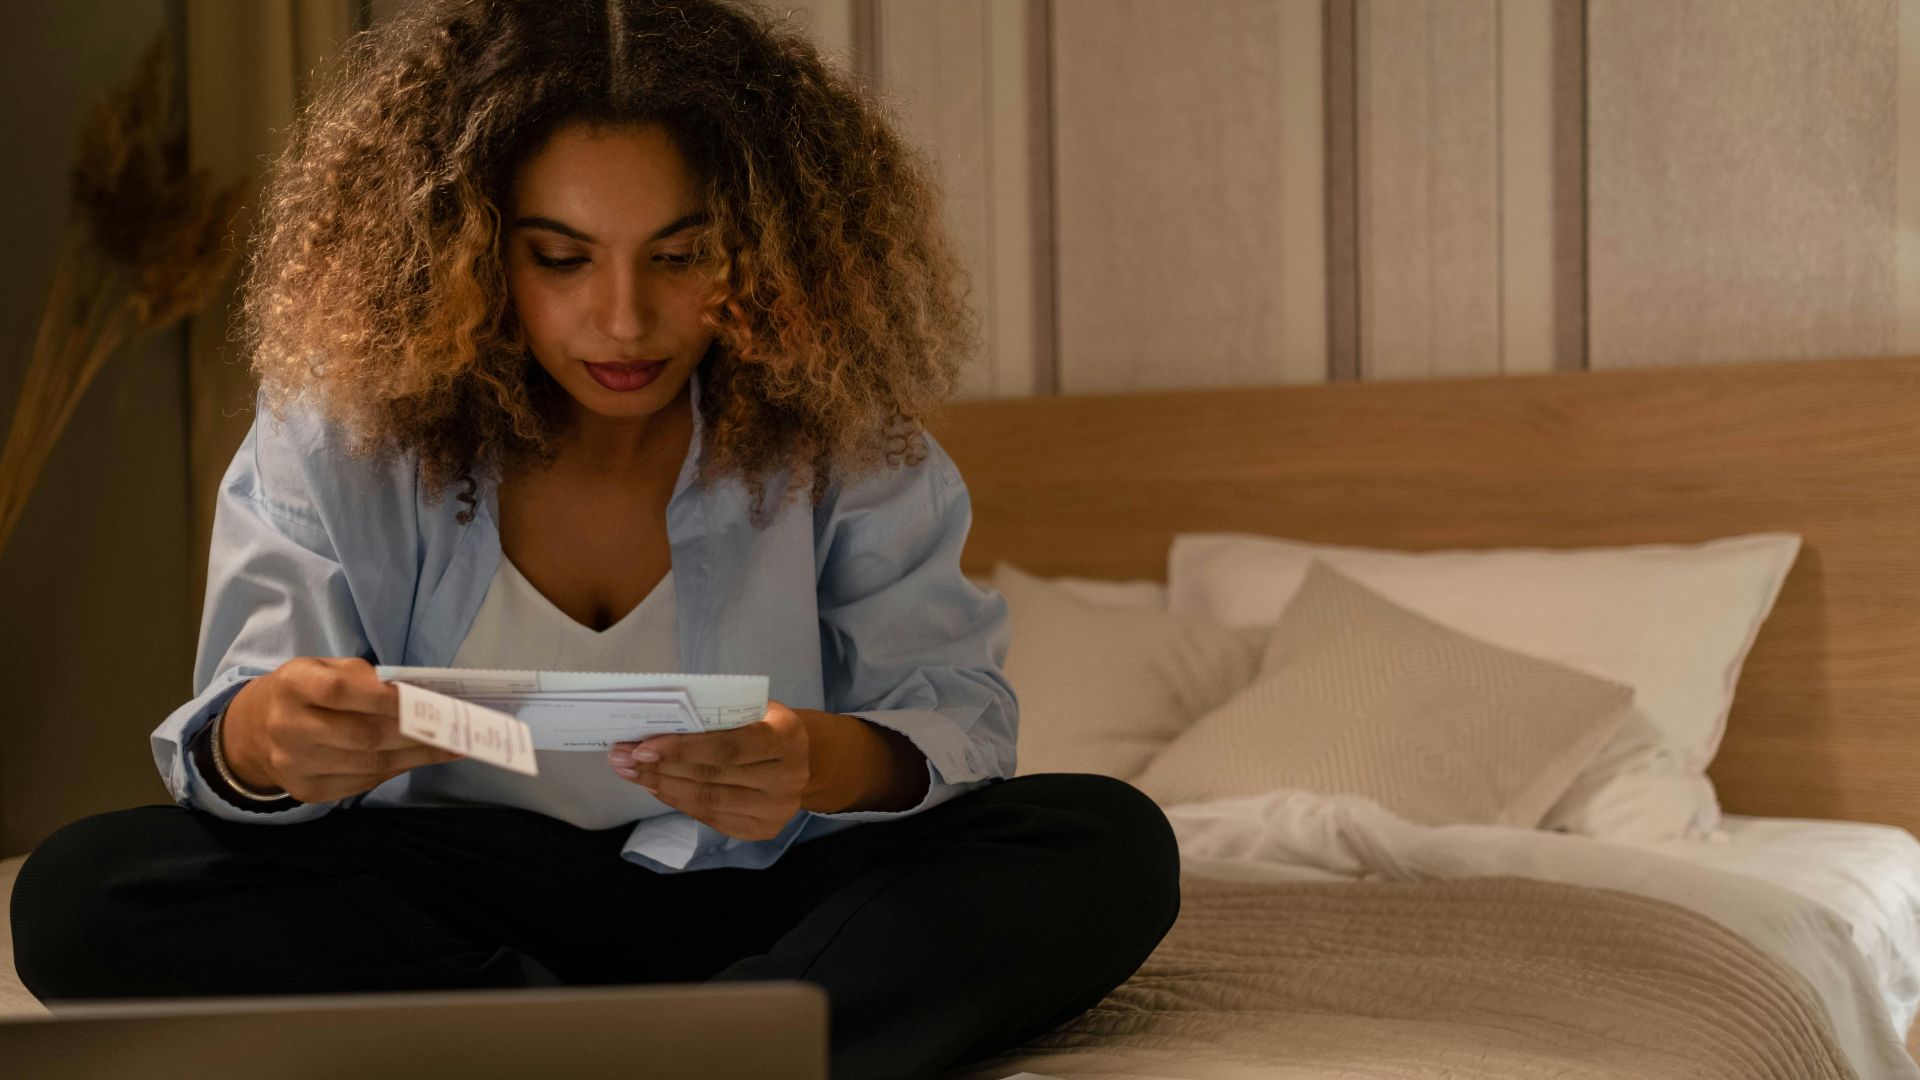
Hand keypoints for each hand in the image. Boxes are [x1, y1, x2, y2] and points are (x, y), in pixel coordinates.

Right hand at [222, 656, 463, 802]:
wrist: (256, 730)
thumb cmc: (305, 691)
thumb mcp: (325, 668)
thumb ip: (366, 678)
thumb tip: (419, 694)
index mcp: (292, 686)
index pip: (339, 692)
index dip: (385, 698)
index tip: (426, 699)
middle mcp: (287, 727)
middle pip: (362, 735)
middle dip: (414, 732)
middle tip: (453, 728)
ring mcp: (294, 764)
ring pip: (368, 764)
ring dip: (415, 756)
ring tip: (448, 745)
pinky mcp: (306, 791)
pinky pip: (362, 783)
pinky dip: (396, 770)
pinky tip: (418, 759)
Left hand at [608, 699, 813, 841]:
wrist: (805, 759)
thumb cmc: (767, 724)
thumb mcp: (753, 708)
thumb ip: (716, 717)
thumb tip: (656, 726)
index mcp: (786, 737)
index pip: (728, 747)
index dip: (683, 749)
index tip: (642, 747)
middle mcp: (788, 777)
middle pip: (712, 776)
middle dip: (660, 767)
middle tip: (622, 758)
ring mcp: (776, 809)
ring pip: (707, 800)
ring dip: (662, 786)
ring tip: (631, 773)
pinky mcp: (762, 830)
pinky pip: (711, 817)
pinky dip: (678, 801)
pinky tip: (656, 787)